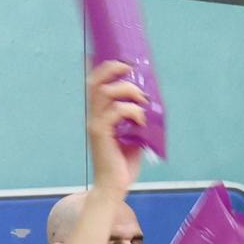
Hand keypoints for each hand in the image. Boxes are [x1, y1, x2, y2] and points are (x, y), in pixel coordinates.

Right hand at [81, 59, 147, 197]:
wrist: (114, 187)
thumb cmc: (123, 164)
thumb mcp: (134, 136)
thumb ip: (136, 119)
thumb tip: (150, 102)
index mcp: (99, 115)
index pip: (94, 85)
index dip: (100, 66)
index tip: (113, 56)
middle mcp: (94, 117)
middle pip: (95, 82)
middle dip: (112, 69)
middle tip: (129, 68)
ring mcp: (96, 124)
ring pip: (105, 93)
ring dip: (128, 91)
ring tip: (141, 101)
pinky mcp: (101, 134)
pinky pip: (116, 111)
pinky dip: (132, 111)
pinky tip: (140, 122)